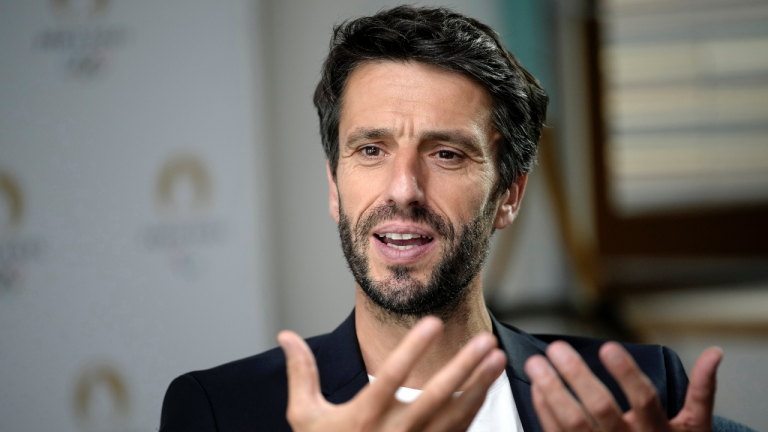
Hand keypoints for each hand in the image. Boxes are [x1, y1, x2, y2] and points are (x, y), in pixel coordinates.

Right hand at [277, 317, 506, 431]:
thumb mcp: (305, 418)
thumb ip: (301, 373)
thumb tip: (285, 335)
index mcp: (362, 419)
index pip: (391, 378)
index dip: (413, 349)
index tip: (433, 323)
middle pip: (435, 397)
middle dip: (463, 367)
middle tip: (483, 341)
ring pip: (456, 415)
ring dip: (479, 385)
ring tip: (496, 357)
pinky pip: (459, 430)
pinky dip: (476, 407)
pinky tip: (487, 385)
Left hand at [525, 341, 722, 431]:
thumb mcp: (696, 427)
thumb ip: (702, 390)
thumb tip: (715, 353)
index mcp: (658, 430)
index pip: (643, 399)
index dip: (626, 374)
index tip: (607, 346)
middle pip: (601, 409)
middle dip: (577, 377)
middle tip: (558, 348)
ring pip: (573, 423)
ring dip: (551, 392)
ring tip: (536, 364)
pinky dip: (544, 411)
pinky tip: (536, 387)